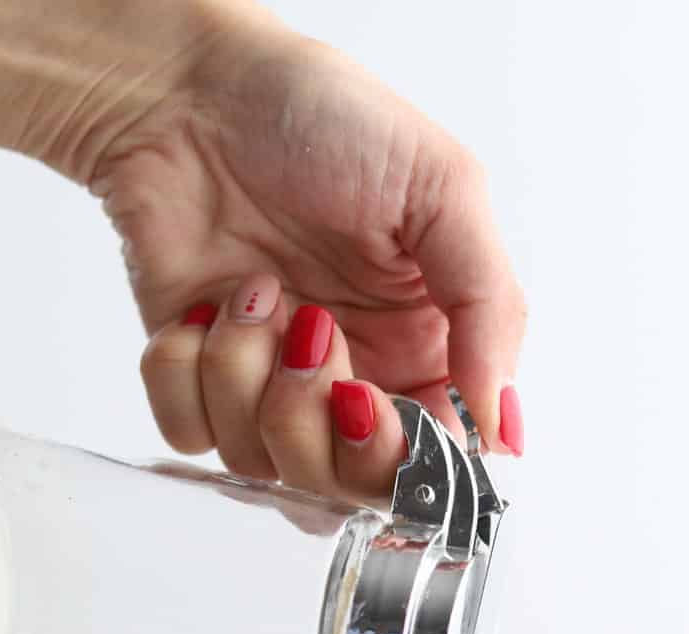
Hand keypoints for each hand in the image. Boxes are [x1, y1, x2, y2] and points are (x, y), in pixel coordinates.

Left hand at [86, 15, 525, 497]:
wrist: (186, 88)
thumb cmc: (320, 117)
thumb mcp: (443, 190)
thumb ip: (490, 310)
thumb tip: (502, 426)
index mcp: (426, 350)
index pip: (434, 462)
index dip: (404, 457)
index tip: (376, 405)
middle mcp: (354, 383)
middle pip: (350, 489)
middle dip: (322, 427)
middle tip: (313, 334)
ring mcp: (272, 390)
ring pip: (265, 468)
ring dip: (249, 375)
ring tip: (255, 292)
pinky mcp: (199, 383)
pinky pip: (192, 436)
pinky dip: (188, 371)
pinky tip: (202, 305)